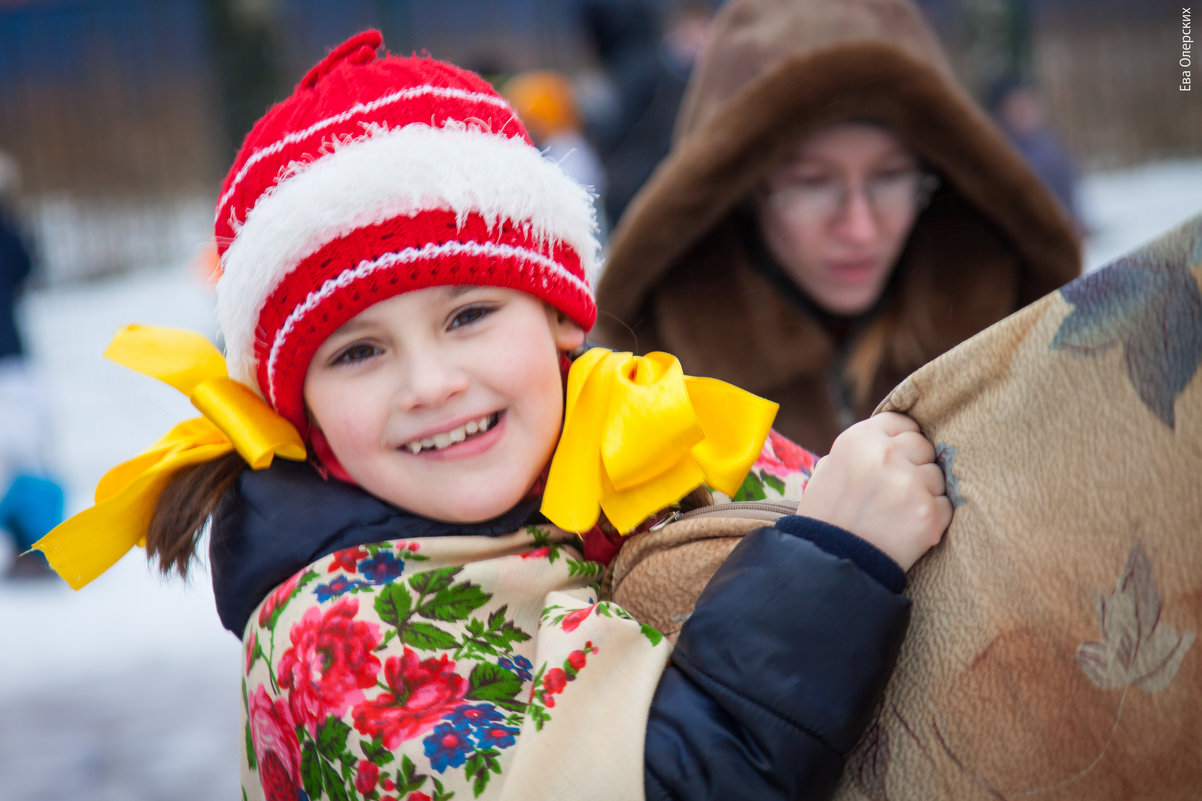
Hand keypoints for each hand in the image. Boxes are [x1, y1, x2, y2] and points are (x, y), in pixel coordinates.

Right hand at [796, 412, 950, 570]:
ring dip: (924, 491)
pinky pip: (945, 504)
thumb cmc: (826, 517)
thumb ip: (861, 449)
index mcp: (858, 439)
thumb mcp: (829, 469)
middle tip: (895, 490)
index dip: (901, 439)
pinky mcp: (928, 513)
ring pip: (937, 475)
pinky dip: (931, 516)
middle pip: (923, 445)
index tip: (897, 457)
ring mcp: (910, 483)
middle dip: (914, 464)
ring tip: (897, 512)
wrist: (829, 564)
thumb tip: (892, 439)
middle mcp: (886, 455)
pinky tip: (906, 527)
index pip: (901, 422)